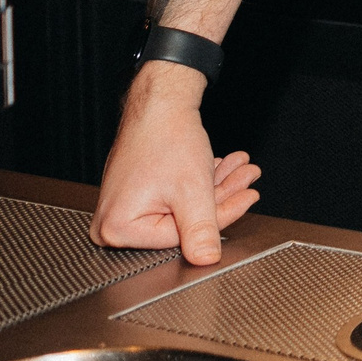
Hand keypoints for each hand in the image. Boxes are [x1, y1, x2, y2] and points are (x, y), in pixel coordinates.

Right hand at [90, 62, 262, 263]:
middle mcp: (113, 222)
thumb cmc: (163, 136)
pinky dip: (202, 180)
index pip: (181, 237)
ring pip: (184, 204)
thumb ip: (201, 229)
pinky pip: (176, 194)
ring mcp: (125, 207)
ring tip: (242, 170)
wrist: (157, 100)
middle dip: (222, 196)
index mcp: (117, 229)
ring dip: (217, 186)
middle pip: (184, 220)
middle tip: (248, 181)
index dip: (222, 215)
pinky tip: (226, 166)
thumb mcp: (191, 190)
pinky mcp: (137, 193)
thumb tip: (207, 260)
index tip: (247, 199)